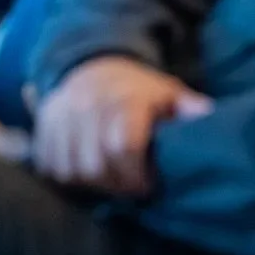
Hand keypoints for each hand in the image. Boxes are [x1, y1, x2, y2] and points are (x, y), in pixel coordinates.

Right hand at [34, 57, 213, 197]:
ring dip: (92, 183)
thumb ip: (191, 109)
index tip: (150, 184)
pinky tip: (86, 171)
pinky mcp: (45, 122)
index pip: (123, 146)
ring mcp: (62, 112)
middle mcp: (88, 101)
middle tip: (131, 188)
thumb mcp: (169, 94)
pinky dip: (67, 175)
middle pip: (95, 165)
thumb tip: (208, 117)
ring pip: (71, 169)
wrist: (94, 66)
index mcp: (125, 97)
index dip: (138, 175)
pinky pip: (49, 164)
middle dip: (117, 185)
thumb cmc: (139, 91)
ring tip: (110, 180)